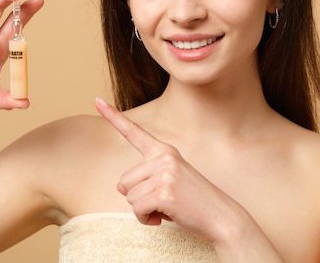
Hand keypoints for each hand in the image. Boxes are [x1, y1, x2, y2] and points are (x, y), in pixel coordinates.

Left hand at [95, 97, 236, 244]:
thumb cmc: (194, 202)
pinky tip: (165, 217)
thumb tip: (120, 189)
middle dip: (138, 197)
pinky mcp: (164, 192)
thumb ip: (144, 179)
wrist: (223, 218)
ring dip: (144, 210)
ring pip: (130, 198)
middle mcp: (163, 157)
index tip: (96, 101)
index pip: (134, 132)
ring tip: (168, 208)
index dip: (113, 117)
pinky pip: (138, 210)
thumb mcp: (169, 182)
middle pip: (124, 182)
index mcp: (164, 151)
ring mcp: (164, 173)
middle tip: (164, 201)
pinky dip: (146, 219)